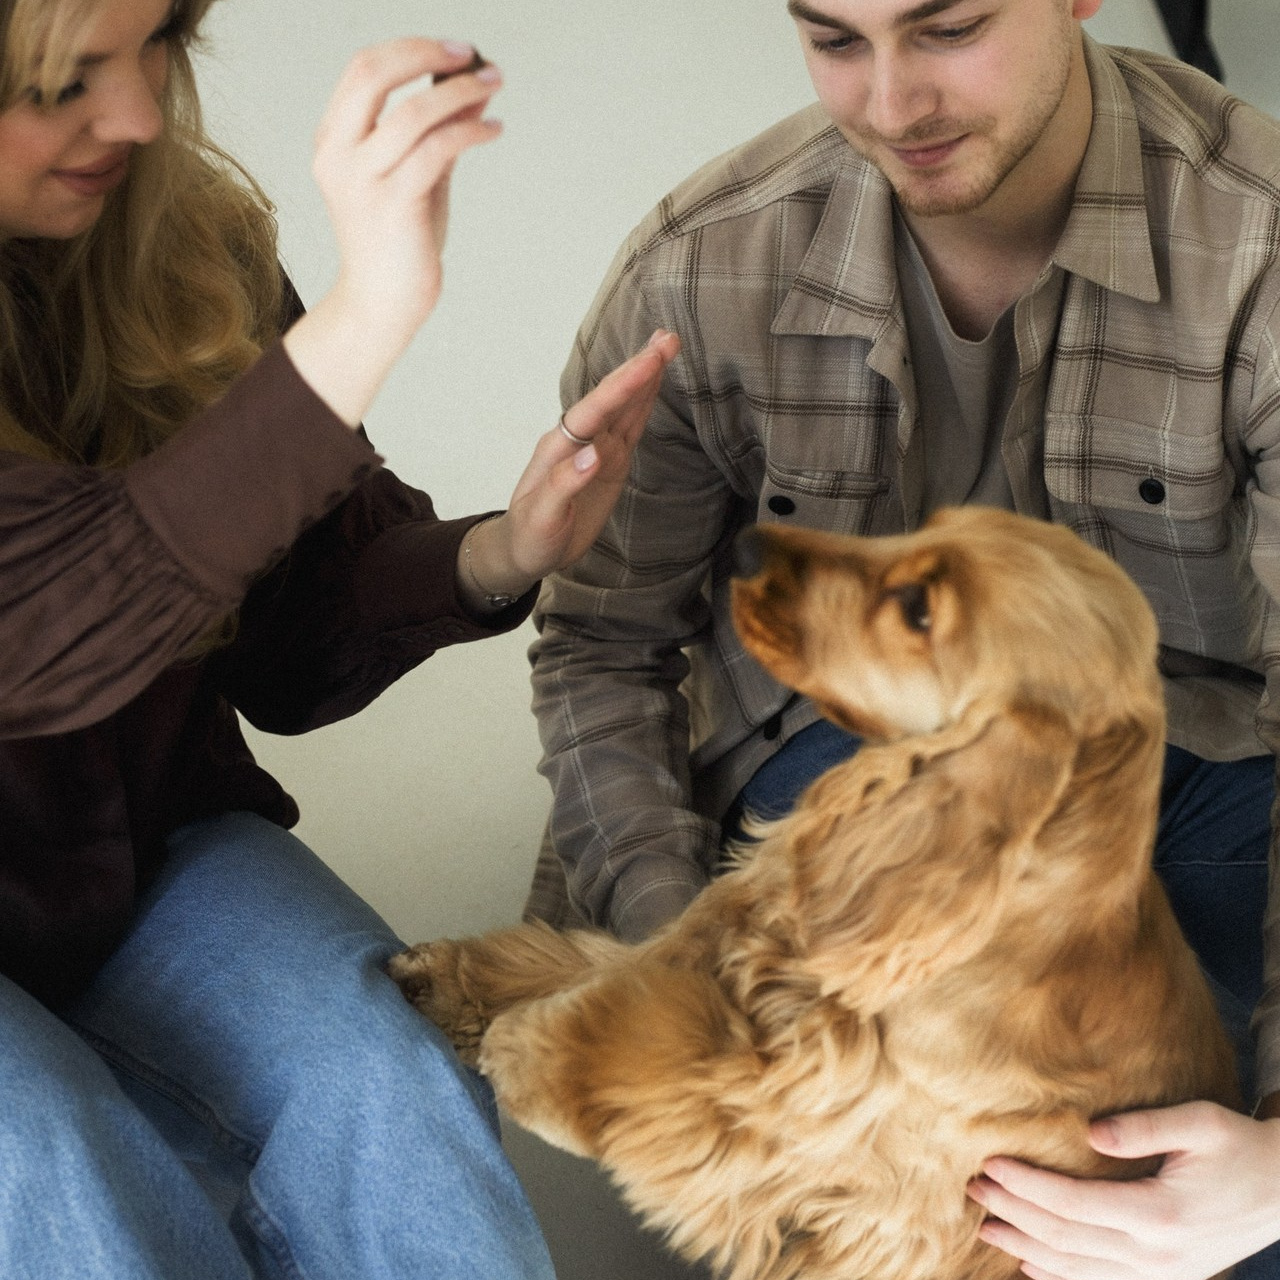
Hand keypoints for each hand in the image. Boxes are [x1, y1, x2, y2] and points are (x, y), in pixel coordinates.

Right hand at [284, 39, 501, 424]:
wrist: (382, 304)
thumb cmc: (397, 242)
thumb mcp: (418, 175)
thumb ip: (439, 130)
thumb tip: (474, 85)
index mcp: (332, 140)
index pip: (363, 70)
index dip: (410, 48)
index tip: (455, 50)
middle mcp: (338, 155)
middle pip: (373, 74)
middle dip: (427, 54)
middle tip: (473, 57)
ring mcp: (361, 181)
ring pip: (412, 113)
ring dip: (460, 94)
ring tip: (493, 88)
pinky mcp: (392, 206)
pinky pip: (435, 151)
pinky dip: (469, 132)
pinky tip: (492, 130)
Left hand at [456, 329, 680, 608]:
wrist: (526, 550)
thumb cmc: (530, 535)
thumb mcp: (542, 517)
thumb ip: (565, 485)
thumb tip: (594, 456)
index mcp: (560, 448)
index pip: (595, 410)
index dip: (624, 385)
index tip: (650, 361)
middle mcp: (579, 440)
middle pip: (613, 398)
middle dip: (640, 368)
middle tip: (669, 338)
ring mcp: (596, 450)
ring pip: (625, 407)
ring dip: (645, 377)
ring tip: (667, 346)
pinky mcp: (610, 464)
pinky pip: (630, 428)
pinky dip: (644, 404)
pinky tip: (655, 384)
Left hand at [967, 1101, 1279, 1278]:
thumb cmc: (1237, 1146)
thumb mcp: (1199, 1122)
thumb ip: (1144, 1126)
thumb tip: (1090, 1131)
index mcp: (1160, 1214)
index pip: (1072, 1204)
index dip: (1026, 1185)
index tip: (989, 1163)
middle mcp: (1156, 1254)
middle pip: (1065, 1239)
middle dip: (1013, 1213)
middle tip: (972, 1189)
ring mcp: (1161, 1274)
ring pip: (1077, 1269)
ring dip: (1026, 1246)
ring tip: (986, 1225)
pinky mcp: (1164, 1278)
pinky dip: (1060, 1276)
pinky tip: (1029, 1262)